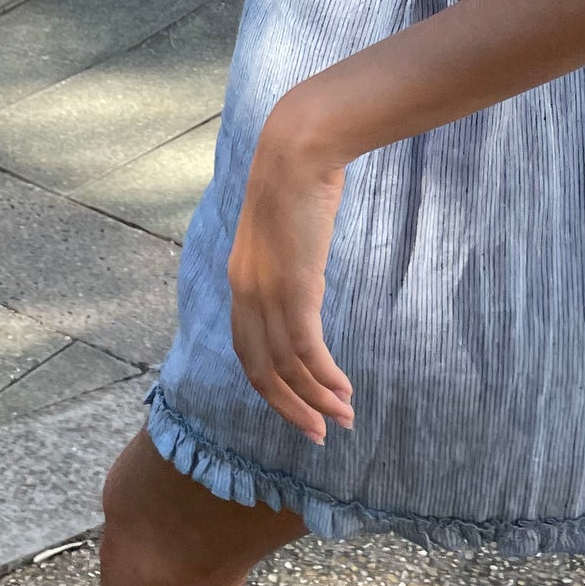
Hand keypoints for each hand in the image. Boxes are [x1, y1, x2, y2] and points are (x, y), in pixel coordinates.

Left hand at [226, 103, 353, 442]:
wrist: (298, 151)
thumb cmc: (300, 183)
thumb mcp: (287, 234)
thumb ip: (290, 263)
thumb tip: (309, 284)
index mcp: (241, 283)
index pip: (248, 353)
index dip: (272, 388)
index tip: (299, 409)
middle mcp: (245, 294)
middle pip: (261, 372)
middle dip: (290, 408)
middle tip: (318, 434)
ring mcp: (267, 292)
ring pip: (286, 367)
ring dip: (314, 399)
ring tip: (342, 418)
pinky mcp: (294, 286)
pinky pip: (306, 348)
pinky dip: (324, 376)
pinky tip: (343, 391)